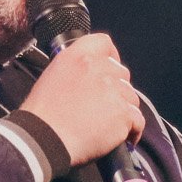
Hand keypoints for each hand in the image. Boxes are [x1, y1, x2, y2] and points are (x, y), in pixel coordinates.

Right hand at [21, 33, 144, 166]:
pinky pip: (138, 120)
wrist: (45, 139)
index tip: (109, 69)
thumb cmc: (43, 115)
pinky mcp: (122, 113)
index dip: (111, 56)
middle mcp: (97, 68)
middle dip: (117, 89)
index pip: (104, 43)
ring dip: (124, 111)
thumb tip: (89, 78)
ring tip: (109, 126)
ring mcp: (113, 90)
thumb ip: (75, 70)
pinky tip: (123, 138)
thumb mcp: (52, 78)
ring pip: (131, 98)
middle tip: (104, 106)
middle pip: (122, 73)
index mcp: (77, 57)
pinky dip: (133, 131)